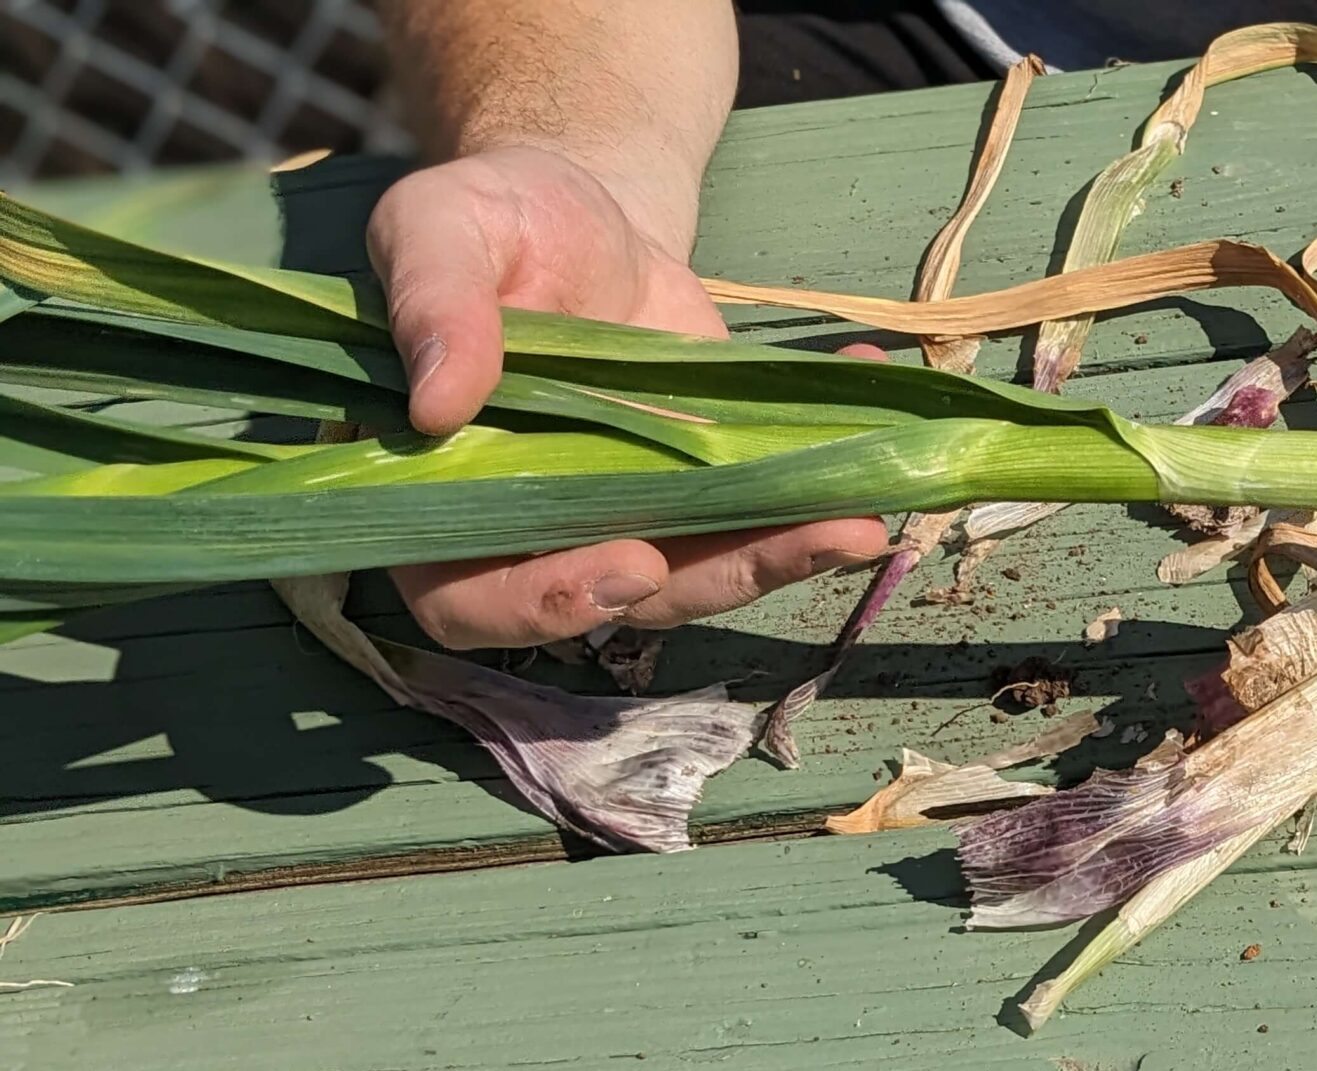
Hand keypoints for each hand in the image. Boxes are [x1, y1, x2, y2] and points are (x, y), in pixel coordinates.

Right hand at [364, 145, 886, 649]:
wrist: (583, 208)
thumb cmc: (490, 222)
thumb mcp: (438, 229)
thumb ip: (430, 303)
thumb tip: (433, 402)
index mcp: (437, 497)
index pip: (469, 593)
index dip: (542, 600)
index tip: (627, 570)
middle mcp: (534, 530)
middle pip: (615, 598)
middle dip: (713, 580)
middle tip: (808, 541)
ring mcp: (627, 515)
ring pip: (700, 569)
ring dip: (784, 551)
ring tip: (860, 519)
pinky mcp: (703, 486)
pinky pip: (759, 506)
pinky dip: (819, 478)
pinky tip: (871, 416)